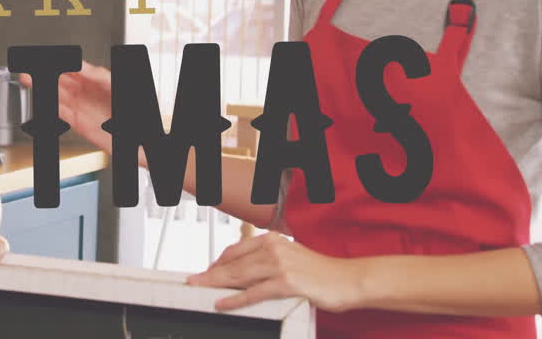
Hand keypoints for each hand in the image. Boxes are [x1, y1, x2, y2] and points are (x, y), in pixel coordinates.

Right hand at [19, 61, 147, 166]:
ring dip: (44, 89)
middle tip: (32, 69)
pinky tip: (44, 100)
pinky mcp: (80, 124)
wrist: (138, 138)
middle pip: (61, 81)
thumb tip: (81, 66)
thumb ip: (98, 75)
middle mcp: (87, 94)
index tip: (48, 58)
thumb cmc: (133, 109)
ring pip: (58, 96)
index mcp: (96, 81)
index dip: (60, 62)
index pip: (73, 68)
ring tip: (30, 80)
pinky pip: (62, 114)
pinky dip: (52, 107)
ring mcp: (83, 108)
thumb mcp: (116, 84)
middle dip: (46, 74)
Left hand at [187, 232, 364, 312]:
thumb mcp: (291, 259)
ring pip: (239, 276)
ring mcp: (280, 265)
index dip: (217, 262)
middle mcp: (274, 248)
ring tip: (200, 290)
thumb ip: (268, 261)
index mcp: (273, 239)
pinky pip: (254, 292)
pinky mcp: (287, 283)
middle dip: (210, 273)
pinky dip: (235, 299)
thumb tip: (243, 271)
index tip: (205, 271)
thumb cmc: (322, 272)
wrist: (349, 279)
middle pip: (233, 263)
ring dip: (216, 284)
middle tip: (193, 281)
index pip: (236, 250)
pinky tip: (222, 302)